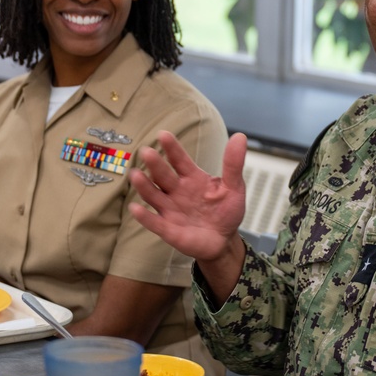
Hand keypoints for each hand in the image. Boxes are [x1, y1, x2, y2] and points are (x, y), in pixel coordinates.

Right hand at [128, 131, 248, 301]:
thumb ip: (233, 164)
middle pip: (163, 176)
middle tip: (147, 152)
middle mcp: (176, 191)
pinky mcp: (168, 230)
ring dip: (144, 186)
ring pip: (153, 196)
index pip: (179, 160)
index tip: (163, 135)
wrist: (224, 240)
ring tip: (135, 175)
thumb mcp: (234, 187)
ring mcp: (170, 210)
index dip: (172, 148)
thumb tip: (240, 137)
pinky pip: (154, 223)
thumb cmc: (226, 211)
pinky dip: (144, 217)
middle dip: (155, 164)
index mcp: (191, 178)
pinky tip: (135, 208)